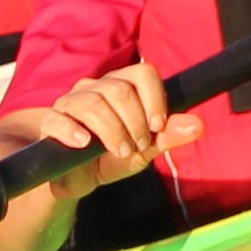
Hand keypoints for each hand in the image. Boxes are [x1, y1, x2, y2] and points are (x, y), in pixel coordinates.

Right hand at [20, 62, 202, 199]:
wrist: (74, 178)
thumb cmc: (110, 157)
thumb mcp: (144, 150)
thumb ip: (168, 137)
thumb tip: (199, 125)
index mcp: (122, 87)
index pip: (143, 72)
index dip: (155, 98)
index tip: (158, 126)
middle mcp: (96, 87)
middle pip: (119, 88)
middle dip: (135, 121)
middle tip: (139, 145)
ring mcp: (71, 102)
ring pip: (93, 102)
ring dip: (113, 130)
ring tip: (120, 151)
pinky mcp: (51, 121)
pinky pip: (58, 118)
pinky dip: (73, 130)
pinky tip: (84, 143)